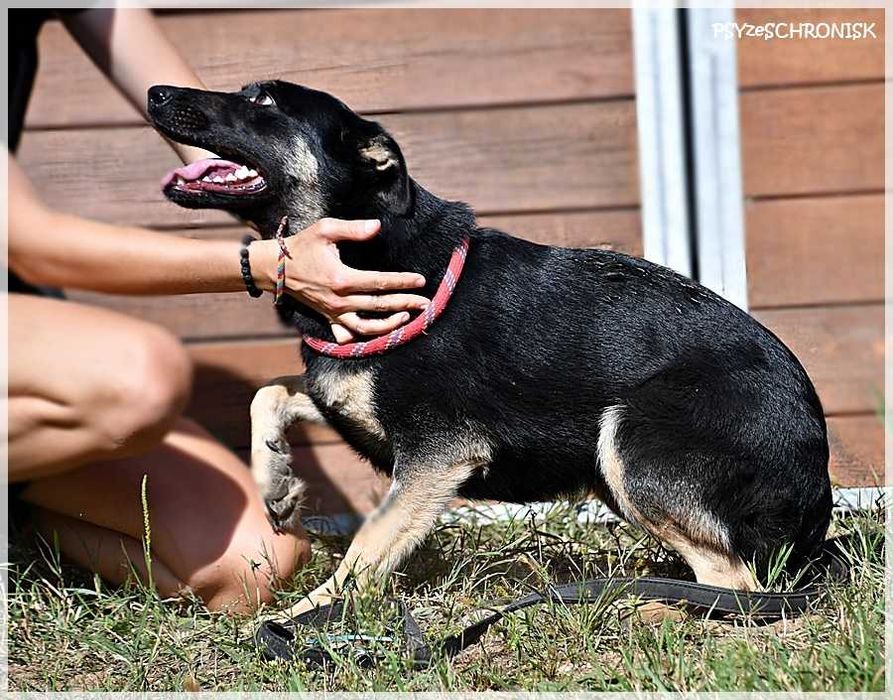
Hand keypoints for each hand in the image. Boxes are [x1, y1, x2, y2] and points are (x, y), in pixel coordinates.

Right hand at [250, 218, 427, 341]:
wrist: (274, 268)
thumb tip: (377, 227)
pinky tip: (381, 332)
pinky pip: (349, 333)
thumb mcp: (325, 229)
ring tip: (407, 318)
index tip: (420, 281)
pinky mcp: (329, 318)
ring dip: (389, 325)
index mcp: (341, 278)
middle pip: (379, 306)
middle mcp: (339, 300)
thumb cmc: (301, 246)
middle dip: (406, 304)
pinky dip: (365, 336)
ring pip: (367, 327)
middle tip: (426, 303)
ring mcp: (334, 312)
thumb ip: (353, 229)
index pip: (380, 283)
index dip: (402, 282)